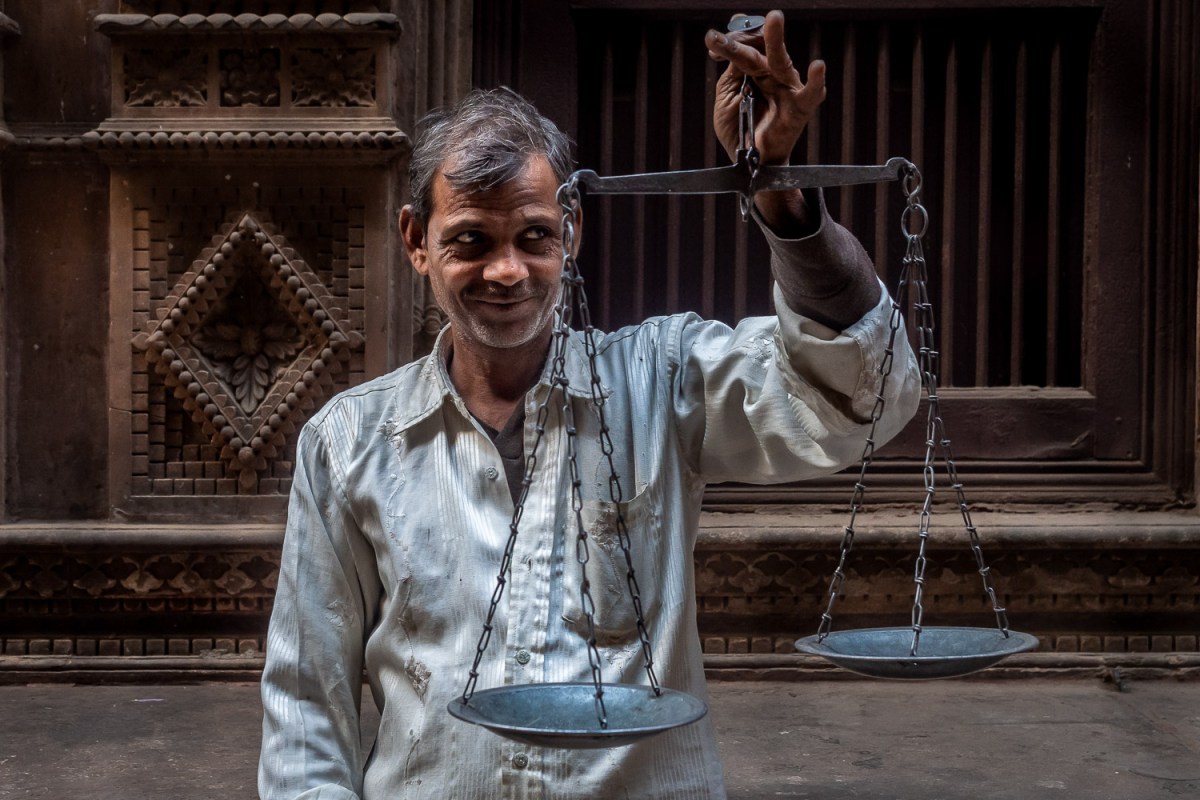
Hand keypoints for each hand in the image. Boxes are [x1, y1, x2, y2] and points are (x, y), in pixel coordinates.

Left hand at [705, 10, 825, 166]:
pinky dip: (816, 81)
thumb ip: (731, 72)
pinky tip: (818, 67)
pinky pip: (811, 93)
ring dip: (776, 39)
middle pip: (760, 48)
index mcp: (754, 69)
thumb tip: (729, 43)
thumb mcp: (727, 97)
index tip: (712, 41)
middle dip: (747, 34)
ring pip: (781, 60)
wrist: (748, 161)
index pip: (745, 45)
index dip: (730, 41)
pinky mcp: (801, 108)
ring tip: (773, 19)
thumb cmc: (740, 129)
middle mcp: (773, 73)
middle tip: (735, 22)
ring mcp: (788, 88)